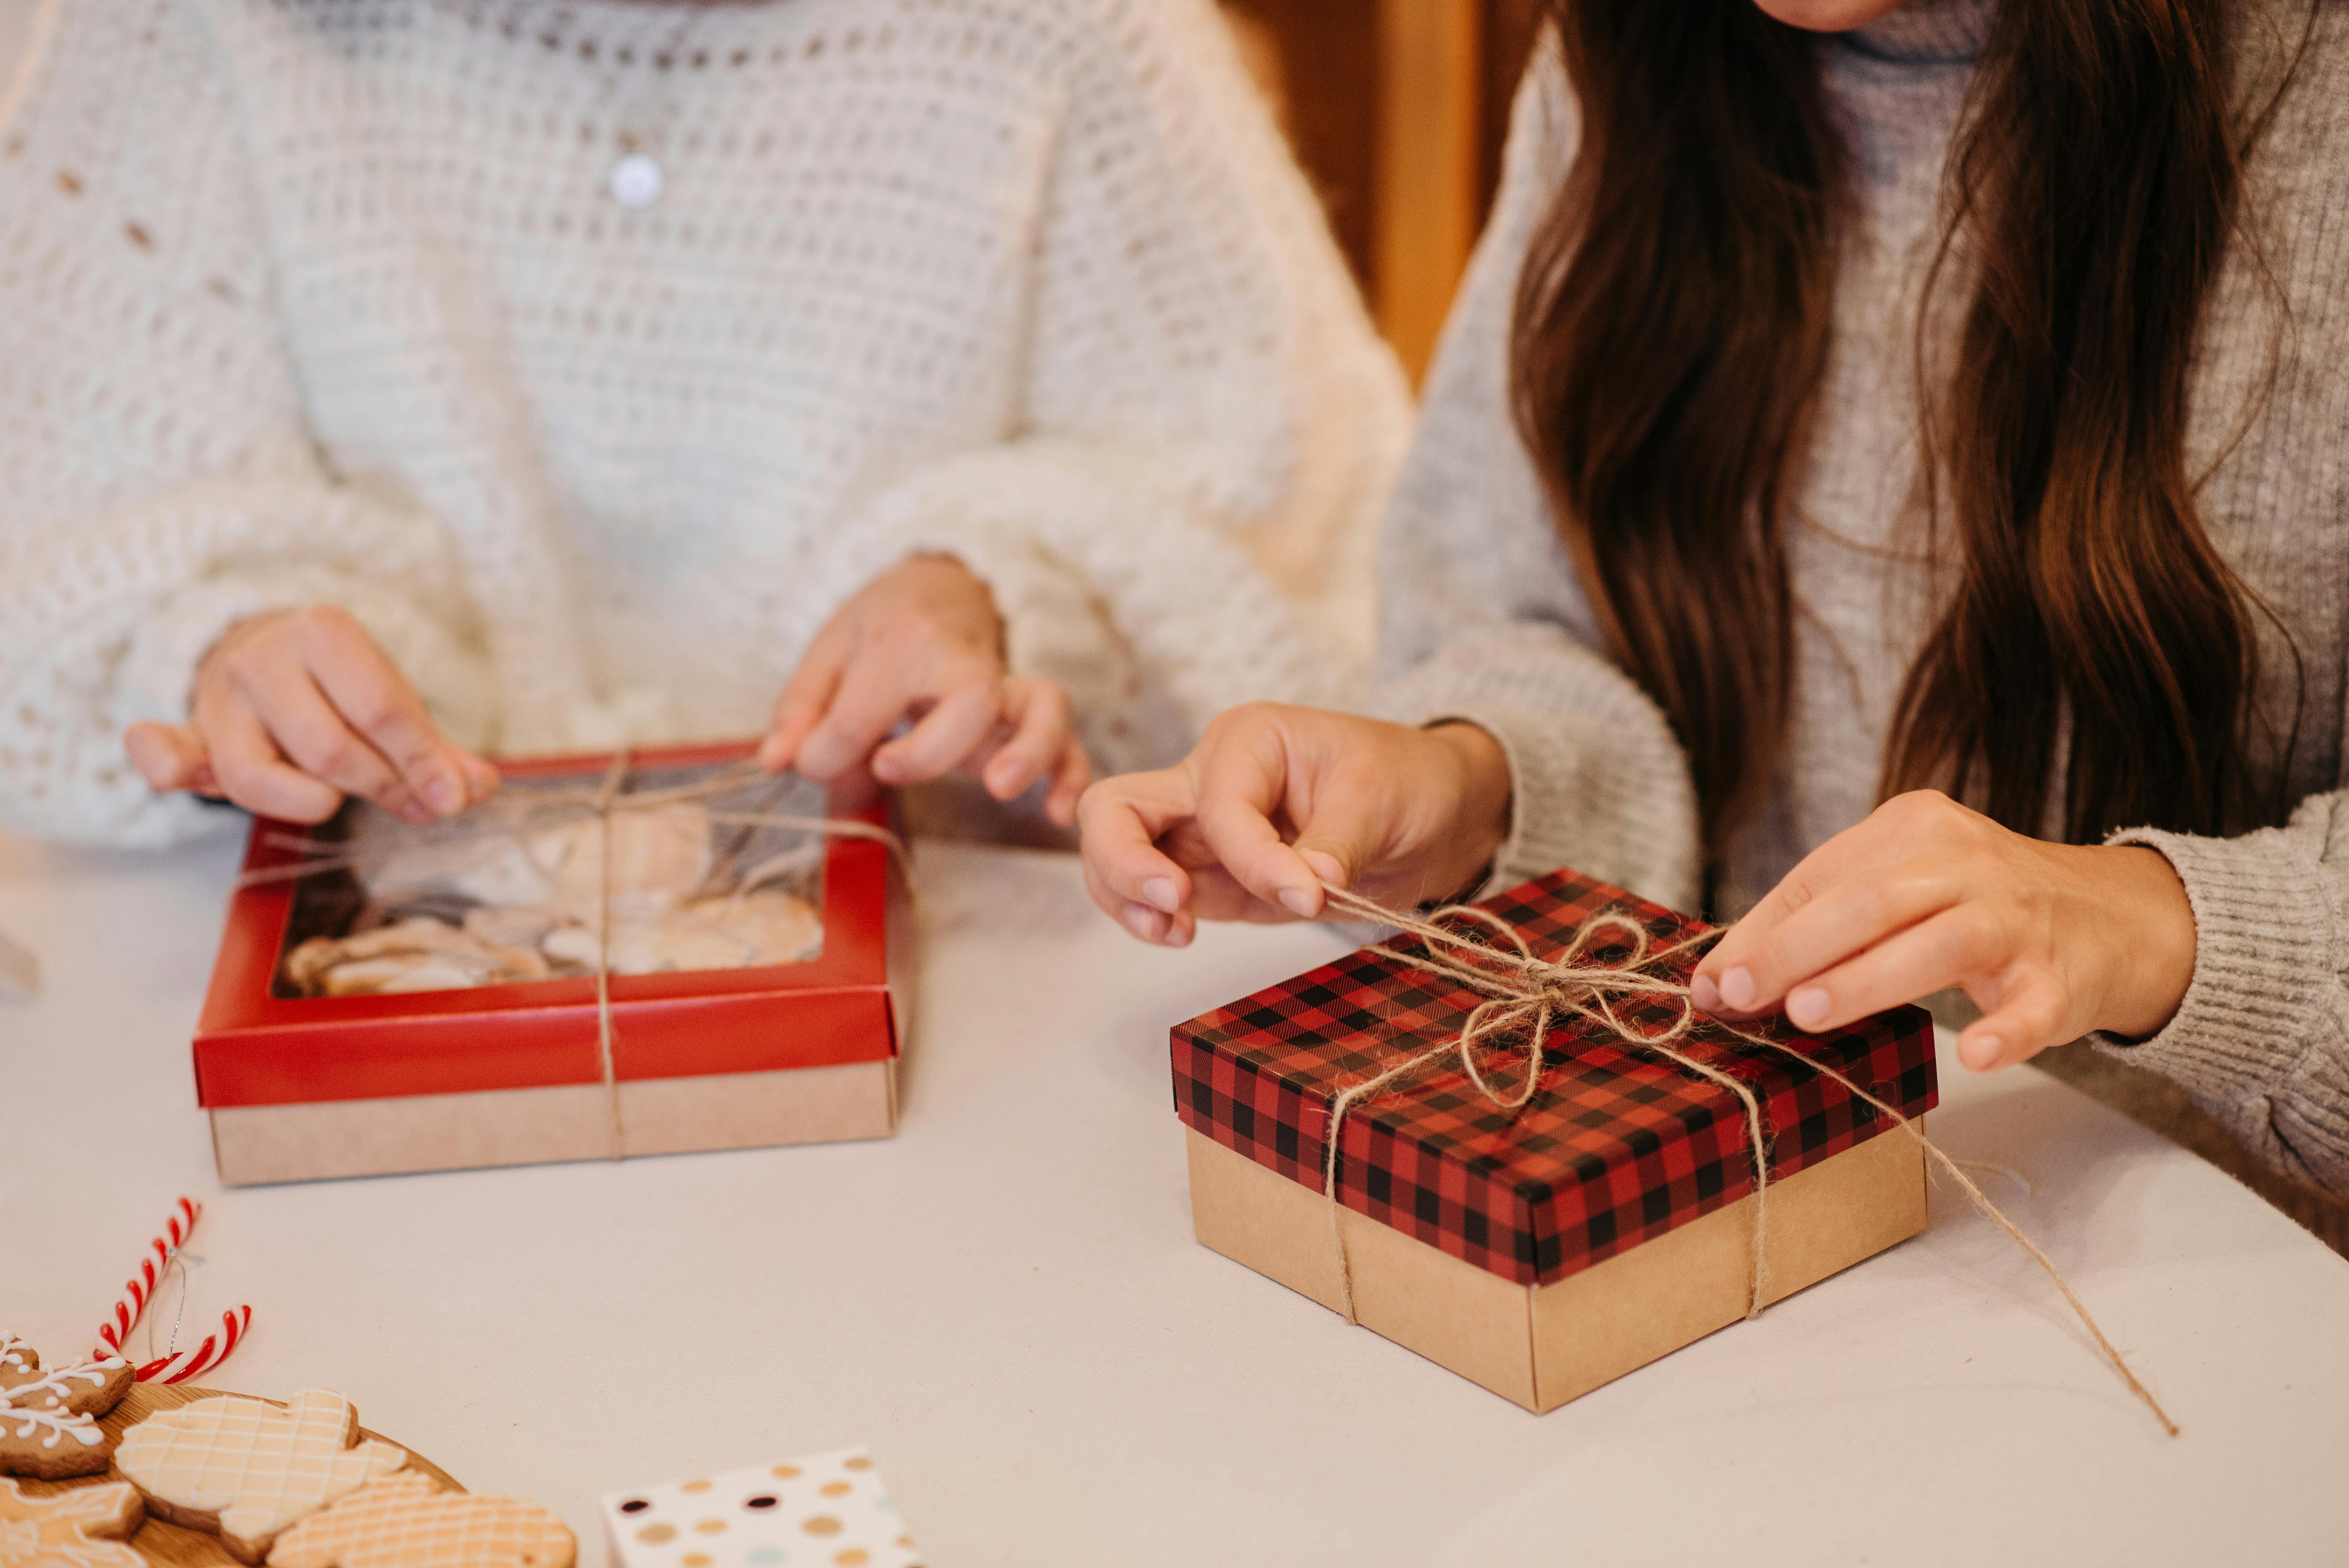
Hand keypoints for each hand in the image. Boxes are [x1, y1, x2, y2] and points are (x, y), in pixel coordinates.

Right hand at [123, 605, 497, 825]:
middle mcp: (263, 658)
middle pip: (330, 749)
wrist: (264, 652)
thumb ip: (435, 747)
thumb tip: (478, 787)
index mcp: (324, 631)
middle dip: (381, 786)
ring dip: (314, 801)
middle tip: (414, 803)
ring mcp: (220, 698)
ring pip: (261, 777)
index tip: (452, 799)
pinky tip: (174, 767)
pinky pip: (168, 753)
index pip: (381, 710)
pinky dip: (164, 761)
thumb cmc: (340, 685)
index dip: (422, 763)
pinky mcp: (191, 735)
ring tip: (341, 796)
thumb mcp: (390, 699)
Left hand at [760, 553, 1089, 824]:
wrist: (942, 586)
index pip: (863, 712)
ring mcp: (1006, 688)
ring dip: (1029, 751)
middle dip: (929, 749)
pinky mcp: (1031, 714)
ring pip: (1042, 706)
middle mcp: (963, 660)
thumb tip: (779, 760)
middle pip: (969, 700)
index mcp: (901, 640)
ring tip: (1000, 789)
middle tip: (886, 767)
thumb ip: (802, 708)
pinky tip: (1058, 813)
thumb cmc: (882, 626)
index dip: (827, 753)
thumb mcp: (828, 650)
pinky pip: (1069, 739)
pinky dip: (1070, 775)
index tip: (812, 760)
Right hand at [1077, 703, 1512, 945]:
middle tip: (1173, 903)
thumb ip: (1336, 842)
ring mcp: (1201, 831)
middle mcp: (1208, 779)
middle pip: (1116, 810)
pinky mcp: (1212, 877)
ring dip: (1126, 896)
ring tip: (1174, 932)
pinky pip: (1152, 895)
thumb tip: (1303, 889)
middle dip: (1124, 860)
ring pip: (1118, 854)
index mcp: (1248, 740)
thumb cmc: (1406, 781)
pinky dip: (1147, 918)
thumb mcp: (1382, 799)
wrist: (1434, 814)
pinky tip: (1178, 935)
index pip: (1219, 805)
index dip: (1255, 858)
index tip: (1310, 896)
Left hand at [1690, 790, 2195, 1070]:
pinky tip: (1975, 1055)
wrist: (2109, 915)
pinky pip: (2031, 1006)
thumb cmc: (1970, 904)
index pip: (1821, 877)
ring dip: (1867, 979)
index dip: (1762, 933)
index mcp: (1913, 828)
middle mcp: (1966, 862)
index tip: (1714, 984)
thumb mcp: (1895, 888)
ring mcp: (2018, 917)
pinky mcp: (2060, 976)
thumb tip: (1718, 980)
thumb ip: (1812, 926)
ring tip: (1808, 1014)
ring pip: (1938, 943)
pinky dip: (2005, 1031)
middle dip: (1798, 950)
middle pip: (1871, 902)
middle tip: (1745, 997)